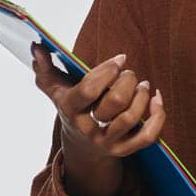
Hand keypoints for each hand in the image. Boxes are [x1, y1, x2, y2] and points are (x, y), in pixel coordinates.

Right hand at [30, 42, 164, 160]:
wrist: (81, 146)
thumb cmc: (72, 108)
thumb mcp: (55, 90)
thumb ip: (45, 68)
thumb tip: (37, 46)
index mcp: (70, 110)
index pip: (88, 90)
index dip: (107, 71)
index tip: (120, 59)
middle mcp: (88, 128)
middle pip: (115, 102)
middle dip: (127, 80)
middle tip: (129, 73)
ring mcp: (107, 141)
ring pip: (131, 117)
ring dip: (142, 95)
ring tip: (142, 84)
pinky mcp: (125, 149)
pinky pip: (148, 136)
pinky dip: (158, 116)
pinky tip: (155, 98)